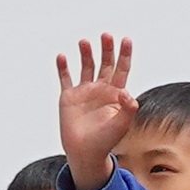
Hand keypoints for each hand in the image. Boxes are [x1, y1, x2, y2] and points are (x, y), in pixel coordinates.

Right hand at [56, 33, 139, 187]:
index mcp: (115, 94)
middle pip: (105, 64)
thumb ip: (127, 109)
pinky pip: (65, 79)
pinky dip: (63, 68)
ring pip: (86, 67)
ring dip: (86, 54)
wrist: (86, 153)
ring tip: (84, 42)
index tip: (126, 40)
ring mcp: (84, 92)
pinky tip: (62, 57)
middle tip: (106, 36)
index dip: (124, 55)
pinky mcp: (68, 97)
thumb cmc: (106, 141)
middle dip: (106, 49)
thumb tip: (127, 93)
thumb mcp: (121, 125)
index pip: (122, 69)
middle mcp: (101, 89)